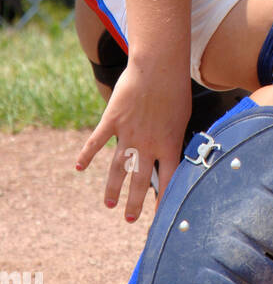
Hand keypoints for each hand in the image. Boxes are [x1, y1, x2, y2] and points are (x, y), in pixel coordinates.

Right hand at [75, 62, 190, 221]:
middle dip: (135, 202)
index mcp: (168, 143)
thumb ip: (175, 135)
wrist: (158, 66)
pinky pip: (96, 143)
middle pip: (140, 180)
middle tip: (130, 218)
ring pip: (118, 169)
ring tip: (109, 204)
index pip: (168, 180)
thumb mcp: (183, 115)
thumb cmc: (176, 87)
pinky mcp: (112, 121)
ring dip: (113, 188)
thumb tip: (177, 149)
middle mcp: (148, 144)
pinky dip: (86, 155)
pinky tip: (79, 167)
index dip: (163, 199)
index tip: (158, 215)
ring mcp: (128, 134)